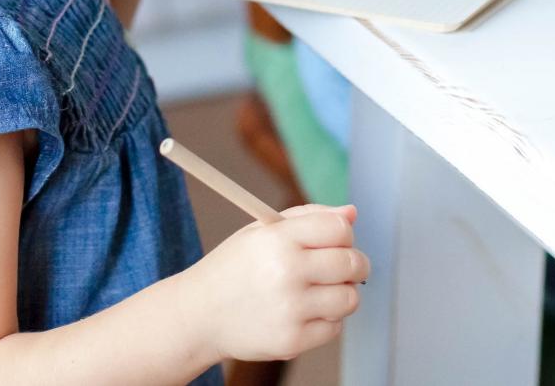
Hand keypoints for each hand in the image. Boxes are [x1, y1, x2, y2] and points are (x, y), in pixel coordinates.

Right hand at [183, 204, 366, 362]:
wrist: (199, 315)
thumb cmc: (234, 268)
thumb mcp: (261, 231)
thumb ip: (309, 217)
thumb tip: (352, 214)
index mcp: (279, 239)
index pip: (340, 229)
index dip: (345, 234)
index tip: (338, 241)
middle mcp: (286, 272)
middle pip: (351, 263)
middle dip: (355, 264)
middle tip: (343, 267)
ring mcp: (290, 309)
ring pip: (349, 298)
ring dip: (342, 294)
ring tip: (320, 291)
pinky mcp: (292, 341)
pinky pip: (334, 328)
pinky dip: (326, 320)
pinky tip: (304, 313)